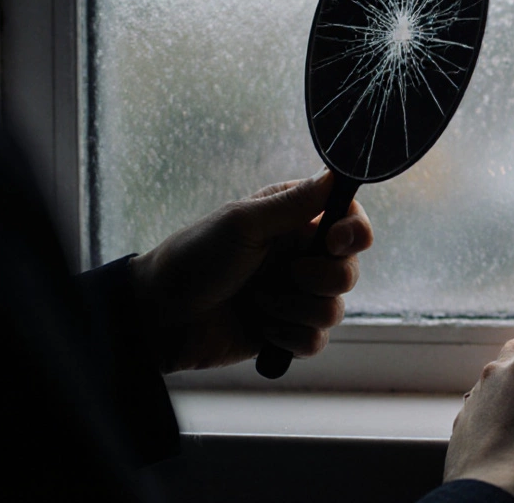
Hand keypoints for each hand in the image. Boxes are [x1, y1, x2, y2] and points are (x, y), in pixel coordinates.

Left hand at [129, 169, 371, 372]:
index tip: (335, 241)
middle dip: (323, 278)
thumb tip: (336, 172)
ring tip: (259, 302)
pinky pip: (316, 340)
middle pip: (349, 269)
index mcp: (293, 220)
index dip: (354, 231)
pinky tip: (261, 327)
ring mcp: (294, 296)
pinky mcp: (287, 331)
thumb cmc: (194, 259)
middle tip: (291, 274)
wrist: (159, 318)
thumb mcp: (243, 224)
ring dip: (295, 309)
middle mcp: (300, 256)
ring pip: (334, 309)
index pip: (348, 219)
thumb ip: (294, 203)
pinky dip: (289, 337)